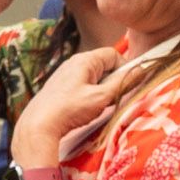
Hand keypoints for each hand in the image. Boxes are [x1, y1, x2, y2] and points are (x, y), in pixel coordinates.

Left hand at [10, 44, 121, 172]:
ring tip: (97, 106)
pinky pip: (82, 86)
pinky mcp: (60, 87)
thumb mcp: (102, 97)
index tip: (128, 83)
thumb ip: (122, 83)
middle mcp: (73, 63)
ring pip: (93, 78)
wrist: (39, 125)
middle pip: (103, 66)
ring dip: (101, 91)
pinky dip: (89, 96)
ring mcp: (65, 75)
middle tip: (112, 98)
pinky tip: (84, 110)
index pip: (113, 54)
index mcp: (84, 60)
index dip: (125, 67)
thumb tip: (140, 71)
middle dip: (112, 81)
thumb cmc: (69, 109)